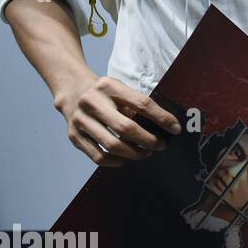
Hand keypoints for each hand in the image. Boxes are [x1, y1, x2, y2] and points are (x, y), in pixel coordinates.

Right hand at [55, 75, 181, 166]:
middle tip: (160, 145)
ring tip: (146, 153)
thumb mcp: (120, 89)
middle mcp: (92, 102)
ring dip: (134, 153)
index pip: (142, 104)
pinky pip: (97, 156)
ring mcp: (80, 120)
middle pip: (126, 128)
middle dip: (148, 140)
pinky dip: (115, 161)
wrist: (72, 90)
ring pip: (112, 144)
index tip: (175, 128)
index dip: (162, 118)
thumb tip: (165, 125)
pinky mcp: (73, 135)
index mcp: (109, 87)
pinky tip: (124, 159)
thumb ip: (137, 104)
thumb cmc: (105, 93)